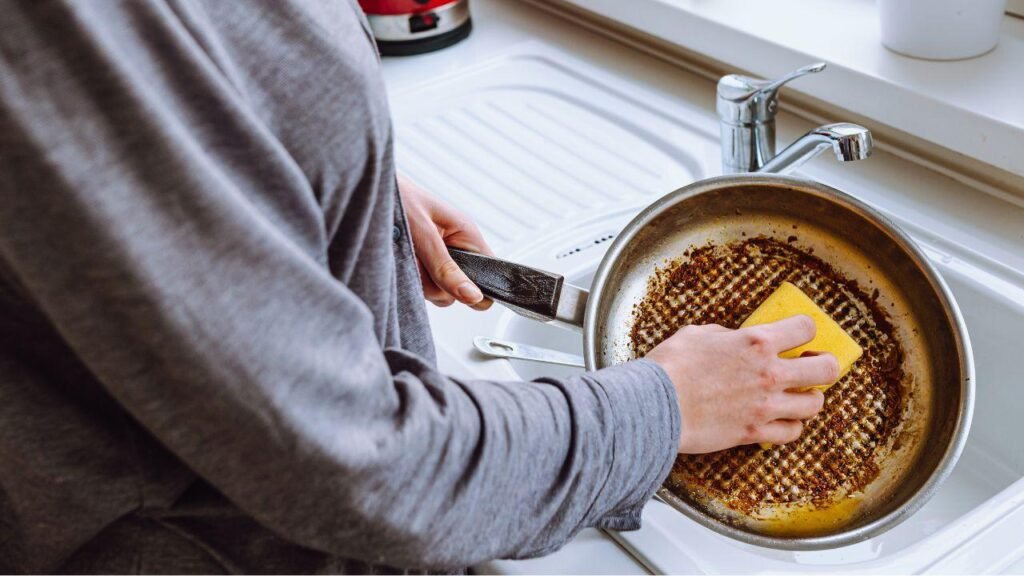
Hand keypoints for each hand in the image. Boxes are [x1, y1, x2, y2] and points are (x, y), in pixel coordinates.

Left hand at [398, 174, 493, 309]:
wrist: (368, 190)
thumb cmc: (398, 197)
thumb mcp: (423, 234)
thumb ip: (446, 268)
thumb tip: (473, 297)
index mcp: (467, 234)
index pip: (491, 271)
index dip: (480, 288)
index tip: (456, 289)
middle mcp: (456, 248)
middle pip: (461, 289)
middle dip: (437, 286)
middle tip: (418, 264)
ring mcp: (438, 258)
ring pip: (439, 291)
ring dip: (419, 282)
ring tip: (404, 256)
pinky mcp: (421, 264)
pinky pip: (422, 286)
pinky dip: (408, 279)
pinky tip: (398, 261)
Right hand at [645, 315, 838, 453]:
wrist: (655, 404)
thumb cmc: (670, 367)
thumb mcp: (697, 334)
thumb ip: (724, 335)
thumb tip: (732, 340)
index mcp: (756, 342)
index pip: (805, 328)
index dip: (806, 329)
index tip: (800, 335)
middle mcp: (769, 373)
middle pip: (826, 369)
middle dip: (824, 365)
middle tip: (812, 365)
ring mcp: (765, 406)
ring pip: (814, 405)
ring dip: (808, 399)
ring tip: (798, 396)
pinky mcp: (754, 432)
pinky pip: (791, 433)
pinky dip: (789, 427)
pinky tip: (780, 420)